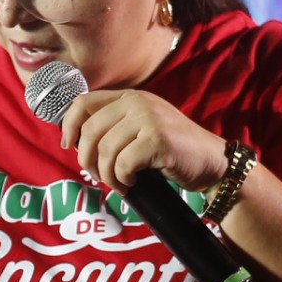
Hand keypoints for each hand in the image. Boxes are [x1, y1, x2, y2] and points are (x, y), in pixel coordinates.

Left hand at [60, 89, 231, 193]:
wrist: (212, 162)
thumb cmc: (174, 151)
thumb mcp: (142, 129)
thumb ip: (115, 127)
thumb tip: (76, 141)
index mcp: (130, 97)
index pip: (83, 103)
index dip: (69, 125)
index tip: (70, 146)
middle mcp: (138, 102)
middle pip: (90, 130)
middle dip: (88, 159)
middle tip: (100, 176)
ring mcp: (149, 118)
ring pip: (105, 150)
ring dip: (107, 174)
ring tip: (119, 184)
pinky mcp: (158, 139)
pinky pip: (123, 163)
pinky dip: (122, 178)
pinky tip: (132, 183)